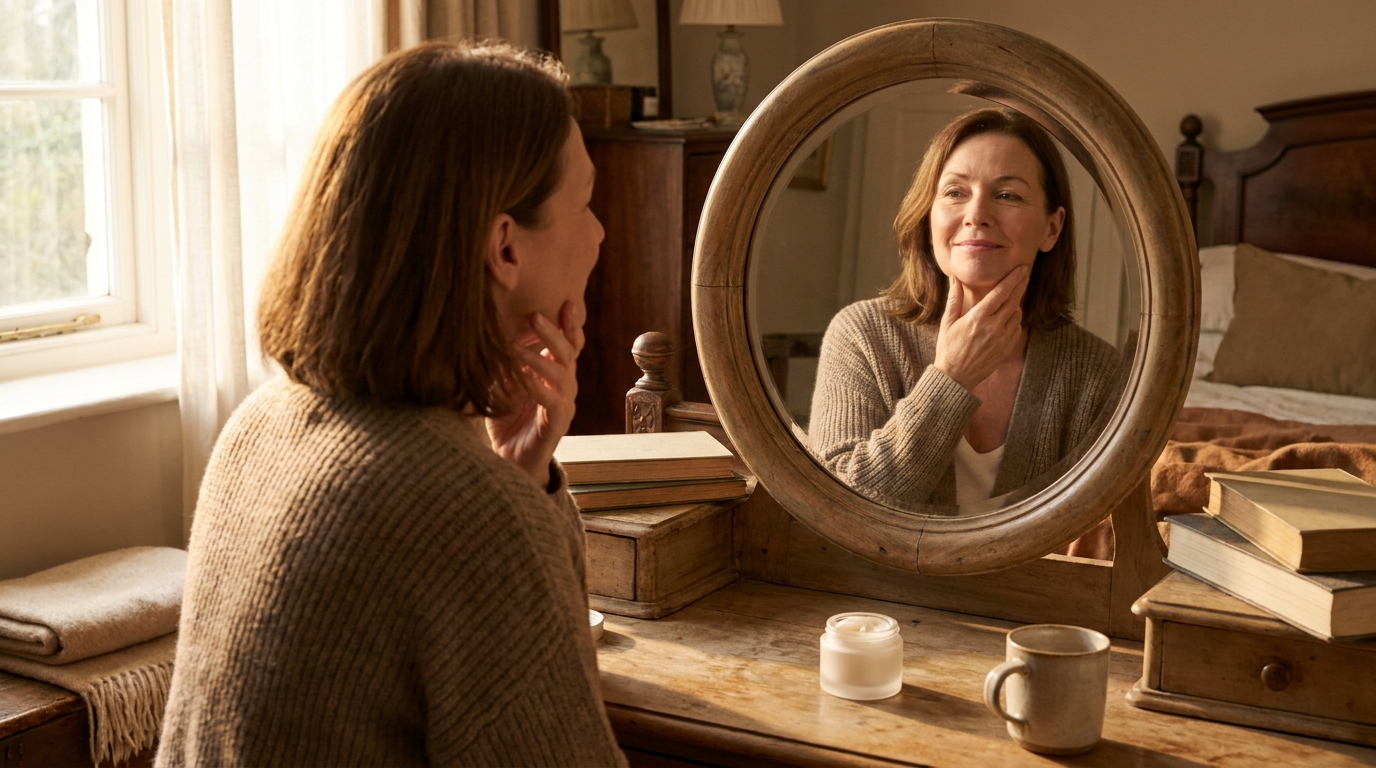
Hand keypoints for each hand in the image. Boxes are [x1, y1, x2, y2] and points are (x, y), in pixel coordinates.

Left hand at [486, 301, 584, 487]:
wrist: (511, 461)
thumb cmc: (508, 420)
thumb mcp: (502, 384)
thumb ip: (503, 361)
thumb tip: (489, 332)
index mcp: (556, 374)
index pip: (570, 344)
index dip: (570, 324)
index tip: (565, 302)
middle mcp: (566, 387)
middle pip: (568, 353)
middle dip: (553, 332)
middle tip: (535, 316)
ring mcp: (564, 406)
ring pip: (562, 375)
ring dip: (538, 358)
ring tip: (516, 348)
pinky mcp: (557, 425)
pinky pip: (552, 402)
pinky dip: (536, 387)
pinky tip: (523, 377)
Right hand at [933, 266, 1028, 391]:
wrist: (956, 377)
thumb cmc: (948, 348)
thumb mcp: (947, 323)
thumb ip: (954, 299)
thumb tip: (955, 279)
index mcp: (978, 318)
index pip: (1001, 293)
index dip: (1012, 279)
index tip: (1021, 269)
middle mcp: (994, 326)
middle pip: (1014, 300)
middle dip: (1021, 285)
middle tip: (1025, 274)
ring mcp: (1003, 338)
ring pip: (1017, 314)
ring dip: (1016, 304)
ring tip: (1009, 299)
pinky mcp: (1007, 348)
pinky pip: (1017, 328)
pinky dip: (1014, 320)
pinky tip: (1005, 319)